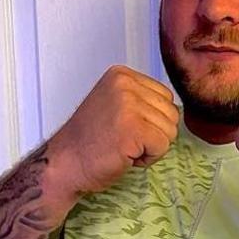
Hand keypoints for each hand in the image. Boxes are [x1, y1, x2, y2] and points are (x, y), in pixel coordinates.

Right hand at [47, 65, 178, 195]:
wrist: (63, 164)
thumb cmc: (90, 142)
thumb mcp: (115, 105)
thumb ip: (141, 100)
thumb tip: (175, 109)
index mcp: (121, 75)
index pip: (166, 97)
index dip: (151, 120)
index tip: (124, 127)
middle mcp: (125, 84)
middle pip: (172, 113)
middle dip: (154, 134)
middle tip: (123, 140)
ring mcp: (128, 105)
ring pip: (170, 131)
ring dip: (150, 147)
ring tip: (123, 147)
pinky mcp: (133, 128)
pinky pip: (163, 146)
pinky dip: (148, 158)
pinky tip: (125, 156)